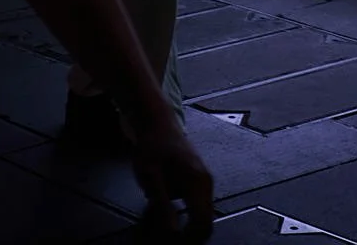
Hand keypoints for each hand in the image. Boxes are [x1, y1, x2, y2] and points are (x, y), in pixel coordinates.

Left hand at [129, 109, 214, 238]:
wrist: (159, 123)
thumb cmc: (154, 145)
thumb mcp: (150, 175)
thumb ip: (162, 204)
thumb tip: (172, 232)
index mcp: (197, 181)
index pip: (203, 223)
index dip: (188, 239)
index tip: (170, 240)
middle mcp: (206, 183)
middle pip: (206, 223)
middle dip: (185, 235)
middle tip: (162, 231)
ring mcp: (205, 182)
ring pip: (201, 217)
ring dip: (183, 225)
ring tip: (158, 216)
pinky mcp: (200, 182)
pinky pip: (196, 208)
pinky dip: (183, 215)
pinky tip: (163, 207)